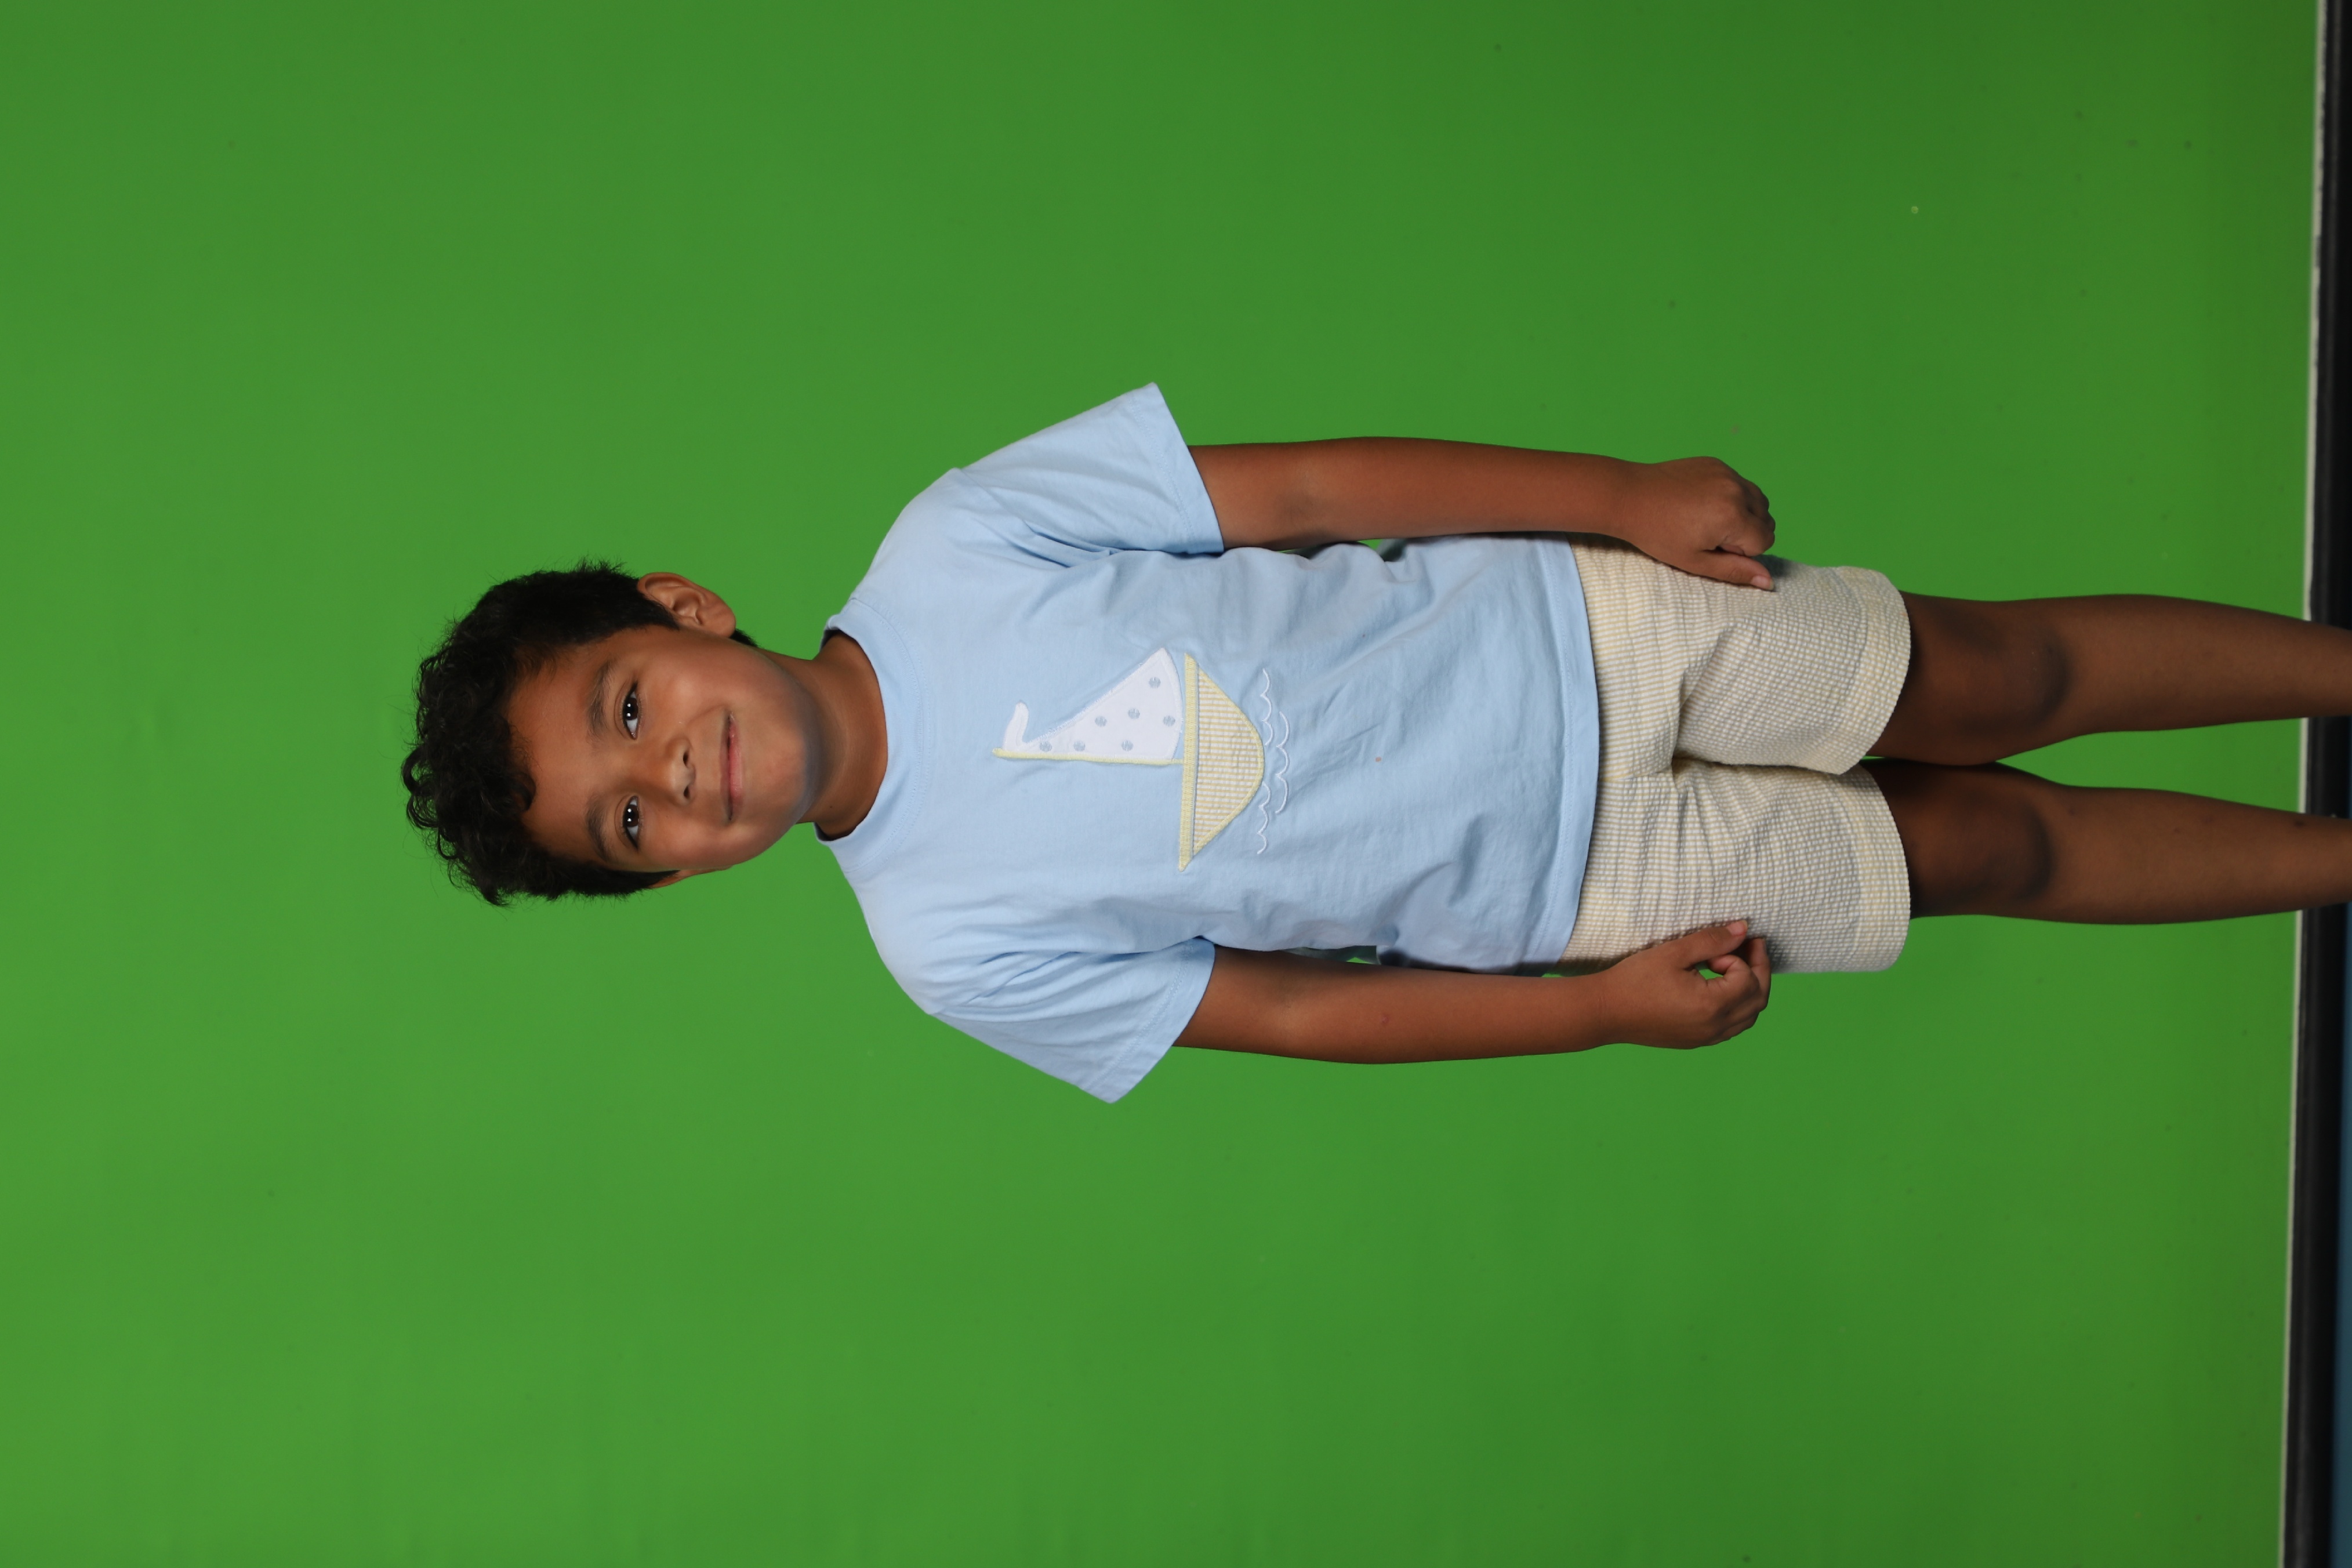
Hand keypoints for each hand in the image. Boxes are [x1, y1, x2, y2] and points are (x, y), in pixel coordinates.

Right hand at [1594, 921, 1772, 1047]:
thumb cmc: (1635, 980)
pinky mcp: (1696, 1041)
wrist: (1605, 1011)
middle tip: (1750, 946)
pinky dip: (1738, 1008)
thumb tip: (1742, 929)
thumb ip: (1712, 940)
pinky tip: (1723, 991)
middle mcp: (1715, 1026)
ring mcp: (1707, 1038)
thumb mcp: (1674, 953)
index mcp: (1712, 1005)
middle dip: (1759, 970)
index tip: (1715, 948)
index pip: (1748, 978)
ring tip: (1737, 967)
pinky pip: (1732, 1028)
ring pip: (1749, 1017)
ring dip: (1751, 991)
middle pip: (1758, 1000)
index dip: (1738, 956)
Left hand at [1612, 457, 1777, 589]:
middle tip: (1708, 534)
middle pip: (1766, 520)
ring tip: (1708, 519)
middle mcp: (1736, 490)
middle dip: (1746, 532)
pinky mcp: (1717, 464)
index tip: (1713, 546)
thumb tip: (1767, 581)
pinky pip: (1740, 484)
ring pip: (1758, 500)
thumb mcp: (1695, 561)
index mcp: (1733, 517)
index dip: (1742, 551)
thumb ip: (1734, 571)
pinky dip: (1730, 496)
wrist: (1629, 497)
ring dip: (1743, 514)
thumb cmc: (1657, 533)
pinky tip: (1700, 502)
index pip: (1766, 541)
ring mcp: (1727, 473)